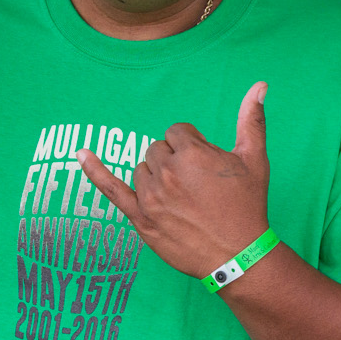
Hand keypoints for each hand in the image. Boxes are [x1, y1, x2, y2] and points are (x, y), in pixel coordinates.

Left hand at [79, 82, 270, 279]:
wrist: (238, 255)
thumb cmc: (248, 206)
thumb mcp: (255, 160)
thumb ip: (252, 120)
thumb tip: (259, 85)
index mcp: (192, 153)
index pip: (177, 132)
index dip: (193, 146)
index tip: (206, 166)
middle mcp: (167, 172)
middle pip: (158, 149)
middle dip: (176, 160)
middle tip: (198, 185)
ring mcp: (150, 196)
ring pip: (142, 169)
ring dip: (157, 176)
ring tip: (182, 198)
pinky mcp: (140, 217)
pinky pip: (110, 189)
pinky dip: (94, 171)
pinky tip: (81, 154)